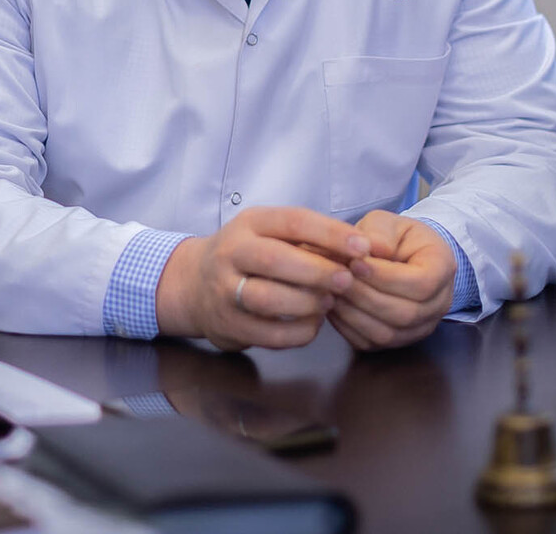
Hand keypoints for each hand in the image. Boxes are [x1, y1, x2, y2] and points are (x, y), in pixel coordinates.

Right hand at [156, 206, 370, 350]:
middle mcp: (231, 252)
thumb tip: (363, 251)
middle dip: (318, 271)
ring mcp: (224, 290)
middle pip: (275, 258)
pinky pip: (266, 334)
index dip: (330, 234)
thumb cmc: (248, 255)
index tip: (363, 247)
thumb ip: (310, 241)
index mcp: (250, 223)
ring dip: (306, 303)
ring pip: (267, 298)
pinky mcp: (226, 324)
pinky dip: (297, 333)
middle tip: (347, 280)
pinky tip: (312, 325)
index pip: (293, 221)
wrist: (192, 283)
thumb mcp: (270, 234)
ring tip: (327, 304)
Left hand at [328, 211, 455, 350]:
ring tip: (332, 291)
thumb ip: (380, 232)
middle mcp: (439, 303)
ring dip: (355, 314)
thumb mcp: (388, 222)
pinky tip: (333, 306)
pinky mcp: (397, 340)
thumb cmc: (395, 237)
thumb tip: (369, 249)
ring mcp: (420, 326)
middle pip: (405, 313)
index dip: (385, 277)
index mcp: (443, 268)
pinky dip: (349, 327)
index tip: (355, 263)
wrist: (399, 256)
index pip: (421, 284)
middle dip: (366, 296)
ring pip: (388, 333)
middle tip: (337, 278)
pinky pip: (372, 343)